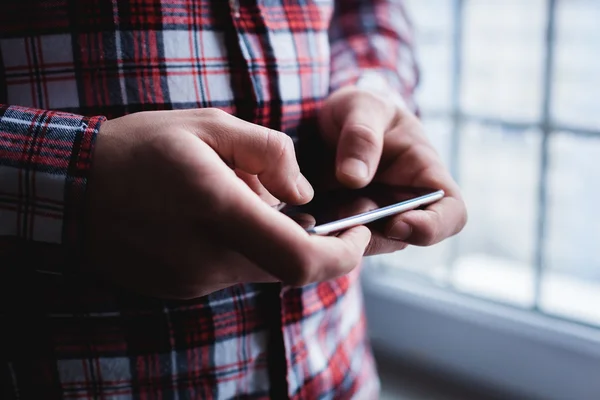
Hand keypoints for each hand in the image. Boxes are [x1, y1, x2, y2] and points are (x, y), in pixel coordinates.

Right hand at [84, 109, 370, 298]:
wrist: (72, 188)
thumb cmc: (140, 148)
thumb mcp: (209, 125)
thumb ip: (270, 152)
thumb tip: (305, 193)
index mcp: (219, 211)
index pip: (302, 259)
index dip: (344, 256)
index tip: (360, 234)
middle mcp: (208, 258)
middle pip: (288, 268)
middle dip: (313, 243)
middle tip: (303, 208)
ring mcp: (193, 280)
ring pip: (260, 271)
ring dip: (271, 242)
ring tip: (240, 201)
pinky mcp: (181, 288)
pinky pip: (231, 274)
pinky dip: (241, 250)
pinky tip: (215, 220)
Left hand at [318, 87, 466, 253]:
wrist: (326, 119)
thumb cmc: (358, 109)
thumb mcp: (359, 106)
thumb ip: (361, 136)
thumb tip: (354, 179)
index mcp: (424, 173)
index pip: (452, 213)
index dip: (434, 227)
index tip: (397, 222)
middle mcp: (403, 203)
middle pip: (402, 238)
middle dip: (373, 233)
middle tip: (341, 218)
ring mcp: (374, 217)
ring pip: (366, 243)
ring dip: (343, 236)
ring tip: (316, 216)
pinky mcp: (343, 225)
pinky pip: (337, 240)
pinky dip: (322, 235)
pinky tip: (302, 218)